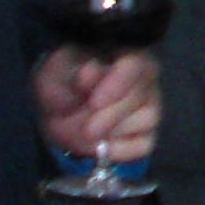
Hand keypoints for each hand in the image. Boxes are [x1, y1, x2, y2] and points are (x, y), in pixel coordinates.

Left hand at [35, 46, 159, 163]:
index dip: (117, 83)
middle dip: (111, 116)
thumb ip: (73, 73)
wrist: (56, 109)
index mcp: (124, 55)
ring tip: (89, 132)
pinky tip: (103, 148)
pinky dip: (124, 150)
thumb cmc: (60, 82)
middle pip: (140, 96)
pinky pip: (145, 143)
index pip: (134, 65)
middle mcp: (143, 79)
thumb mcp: (57, 73)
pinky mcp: (145, 133)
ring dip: (115, 131)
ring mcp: (148, 105)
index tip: (94, 102)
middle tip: (86, 129)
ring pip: (148, 119)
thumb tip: (89, 71)